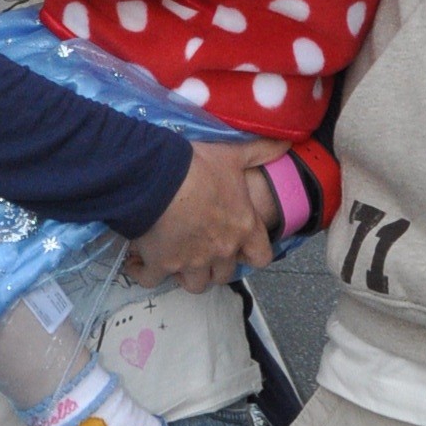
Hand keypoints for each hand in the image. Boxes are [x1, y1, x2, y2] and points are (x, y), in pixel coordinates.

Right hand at [127, 139, 285, 289]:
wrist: (156, 177)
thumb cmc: (198, 167)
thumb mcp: (232, 155)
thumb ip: (260, 152)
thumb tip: (286, 142)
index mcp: (242, 227)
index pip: (261, 257)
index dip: (251, 254)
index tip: (239, 246)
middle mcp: (221, 251)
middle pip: (224, 274)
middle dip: (216, 265)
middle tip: (202, 248)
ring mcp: (191, 262)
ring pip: (195, 284)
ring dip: (187, 274)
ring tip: (176, 258)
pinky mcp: (162, 265)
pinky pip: (153, 280)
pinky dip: (145, 272)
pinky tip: (139, 261)